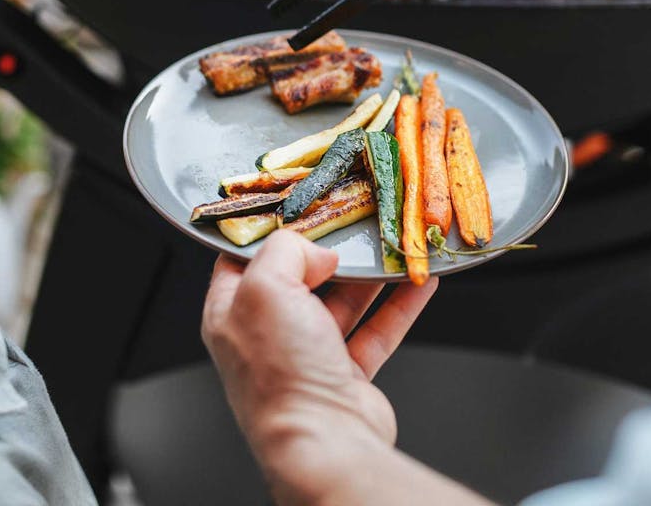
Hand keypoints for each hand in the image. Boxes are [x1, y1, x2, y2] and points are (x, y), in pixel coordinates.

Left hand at [202, 232, 437, 496]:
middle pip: (299, 278)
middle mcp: (266, 336)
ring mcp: (307, 357)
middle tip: (356, 224)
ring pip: (342, 303)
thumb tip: (316, 250)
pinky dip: (399, 306)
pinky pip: (376, 330)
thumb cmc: (282, 375)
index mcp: (231, 314)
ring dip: (371, 276)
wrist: (326, 443)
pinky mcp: (345, 375)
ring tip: (394, 247)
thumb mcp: (266, 287)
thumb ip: (286, 250)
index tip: (303, 207)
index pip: (244, 260)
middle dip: (330, 252)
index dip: (271, 232)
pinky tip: (418, 282)